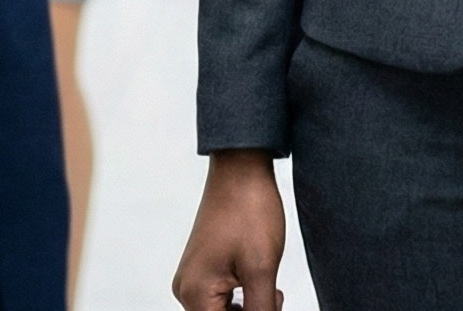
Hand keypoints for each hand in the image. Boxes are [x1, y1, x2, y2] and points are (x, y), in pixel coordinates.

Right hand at [174, 150, 284, 310]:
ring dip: (247, 308)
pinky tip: (258, 280)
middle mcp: (186, 290)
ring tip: (270, 286)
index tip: (270, 303)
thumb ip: (261, 310)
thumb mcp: (262, 269)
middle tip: (276, 296)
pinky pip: (219, 296)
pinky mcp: (202, 267)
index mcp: (195, 294)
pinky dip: (241, 296)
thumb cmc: (249, 208)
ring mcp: (192, 277)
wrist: (241, 167)